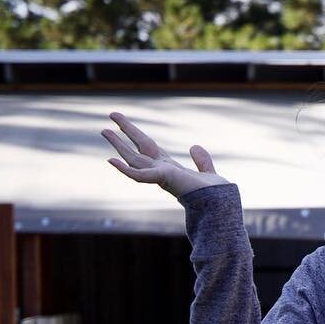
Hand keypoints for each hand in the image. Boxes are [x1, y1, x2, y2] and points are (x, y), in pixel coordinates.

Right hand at [101, 111, 227, 198]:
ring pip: (133, 159)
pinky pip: (139, 175)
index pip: (149, 148)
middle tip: (109, 118)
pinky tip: (110, 160)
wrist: (220, 204)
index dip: (135, 135)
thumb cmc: (215, 196)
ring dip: (118, 145)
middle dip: (125, 133)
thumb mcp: (207, 172)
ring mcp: (160, 176)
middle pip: (138, 149)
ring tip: (104, 130)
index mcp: (169, 169)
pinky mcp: (163, 178)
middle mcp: (161, 172)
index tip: (123, 124)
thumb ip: (202, 161)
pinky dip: (124, 169)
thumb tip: (194, 147)